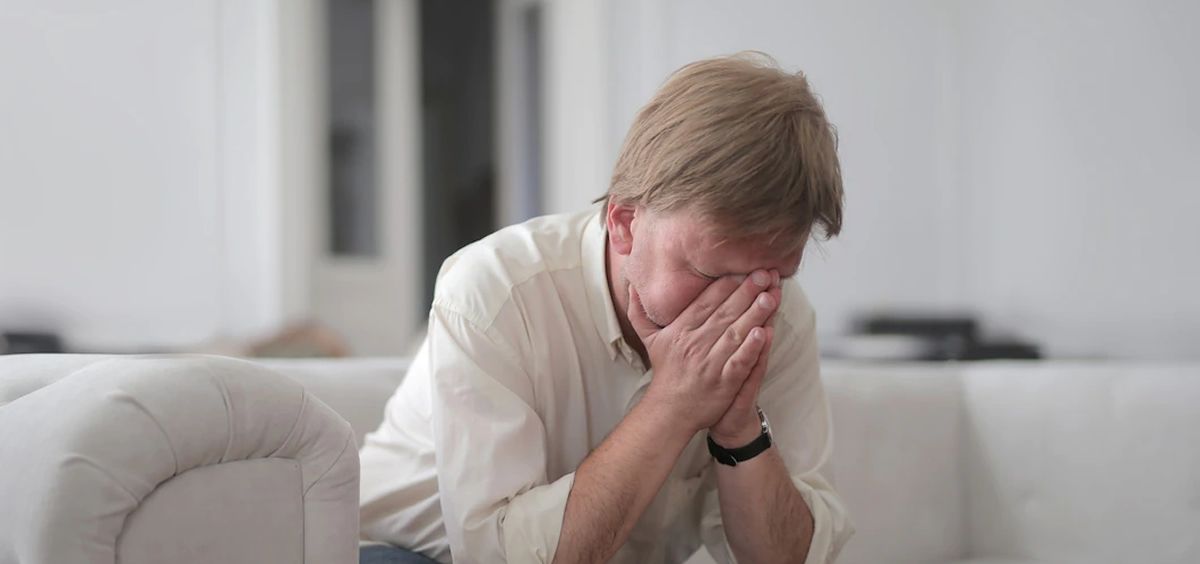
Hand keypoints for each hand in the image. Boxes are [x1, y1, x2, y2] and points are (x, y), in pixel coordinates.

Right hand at [627, 269, 778, 435]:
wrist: (670, 410)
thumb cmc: (665, 372)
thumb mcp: (648, 339)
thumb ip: (640, 310)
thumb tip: (632, 285)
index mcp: (680, 330)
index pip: (706, 301)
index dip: (727, 284)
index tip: (745, 268)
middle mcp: (695, 344)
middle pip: (724, 313)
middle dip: (747, 292)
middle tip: (765, 274)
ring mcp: (710, 364)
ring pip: (735, 334)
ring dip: (754, 314)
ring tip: (771, 296)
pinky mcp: (723, 383)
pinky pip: (739, 362)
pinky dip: (751, 348)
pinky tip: (764, 333)